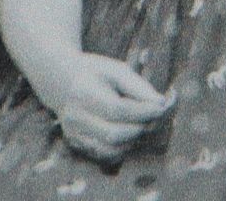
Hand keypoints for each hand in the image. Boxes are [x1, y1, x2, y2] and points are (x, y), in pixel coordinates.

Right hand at [32, 52, 173, 163]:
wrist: (63, 83)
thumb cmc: (96, 73)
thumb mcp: (118, 71)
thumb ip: (139, 88)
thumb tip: (162, 104)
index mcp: (84, 94)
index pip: (118, 110)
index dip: (144, 111)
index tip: (162, 106)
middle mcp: (75, 119)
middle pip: (115, 133)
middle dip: (142, 126)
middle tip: (155, 115)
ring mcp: (74, 135)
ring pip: (111, 149)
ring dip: (135, 139)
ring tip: (143, 122)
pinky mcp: (78, 145)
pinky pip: (106, 154)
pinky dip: (124, 147)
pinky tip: (130, 131)